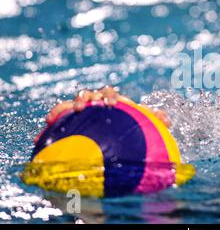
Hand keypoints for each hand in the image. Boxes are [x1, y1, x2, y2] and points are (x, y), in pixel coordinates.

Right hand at [45, 86, 171, 127]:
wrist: (112, 133)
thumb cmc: (127, 126)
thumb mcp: (140, 124)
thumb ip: (152, 120)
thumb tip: (169, 120)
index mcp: (111, 100)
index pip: (109, 93)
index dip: (109, 96)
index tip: (112, 104)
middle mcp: (93, 103)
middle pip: (87, 95)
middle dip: (85, 98)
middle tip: (84, 106)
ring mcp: (79, 110)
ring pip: (69, 105)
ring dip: (64, 108)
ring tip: (56, 117)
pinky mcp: (67, 121)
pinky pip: (57, 120)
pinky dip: (50, 124)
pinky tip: (41, 136)